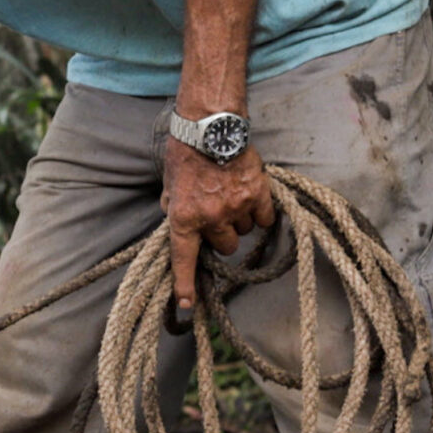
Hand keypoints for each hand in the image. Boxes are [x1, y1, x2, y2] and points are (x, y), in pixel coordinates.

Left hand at [162, 140, 275, 319]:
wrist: (210, 127)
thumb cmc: (185, 153)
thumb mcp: (169, 185)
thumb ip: (174, 208)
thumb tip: (176, 224)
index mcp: (183, 217)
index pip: (184, 258)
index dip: (185, 284)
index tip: (187, 305)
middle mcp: (210, 217)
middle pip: (224, 247)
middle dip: (220, 236)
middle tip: (216, 216)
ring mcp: (236, 208)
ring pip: (243, 233)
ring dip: (238, 222)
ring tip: (230, 197)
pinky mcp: (258, 195)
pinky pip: (263, 219)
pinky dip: (259, 213)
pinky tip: (251, 198)